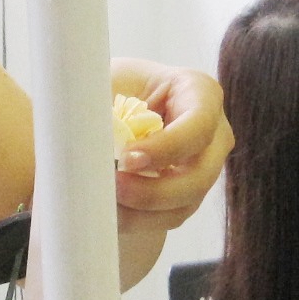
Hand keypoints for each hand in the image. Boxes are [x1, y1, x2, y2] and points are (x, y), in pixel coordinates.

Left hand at [110, 58, 230, 234]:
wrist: (115, 103)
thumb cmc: (115, 84)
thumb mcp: (109, 79)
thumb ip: (102, 101)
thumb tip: (85, 135)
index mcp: (200, 93)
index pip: (198, 126)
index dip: (166, 148)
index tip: (126, 159)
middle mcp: (213, 133)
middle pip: (200, 176)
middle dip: (154, 191)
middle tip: (113, 188)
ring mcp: (204, 167)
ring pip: (185, 204)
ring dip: (142, 213)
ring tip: (105, 204)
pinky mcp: (187, 194)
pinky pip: (168, 217)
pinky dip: (138, 220)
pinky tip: (110, 212)